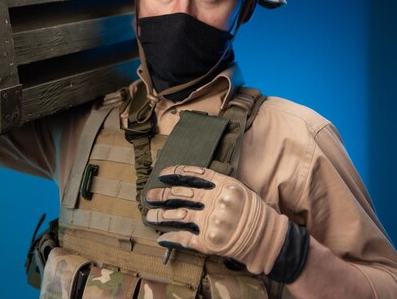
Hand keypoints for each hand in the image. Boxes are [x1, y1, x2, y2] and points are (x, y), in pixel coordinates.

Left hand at [145, 165, 288, 274]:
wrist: (266, 239)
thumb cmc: (251, 212)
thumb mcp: (237, 190)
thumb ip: (215, 184)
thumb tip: (187, 180)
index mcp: (223, 185)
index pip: (192, 173)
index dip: (174, 173)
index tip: (161, 175)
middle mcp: (216, 201)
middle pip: (180, 194)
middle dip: (161, 195)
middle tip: (148, 196)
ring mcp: (212, 222)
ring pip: (178, 215)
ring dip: (160, 216)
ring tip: (149, 217)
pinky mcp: (209, 241)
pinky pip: (184, 238)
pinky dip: (170, 238)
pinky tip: (162, 238)